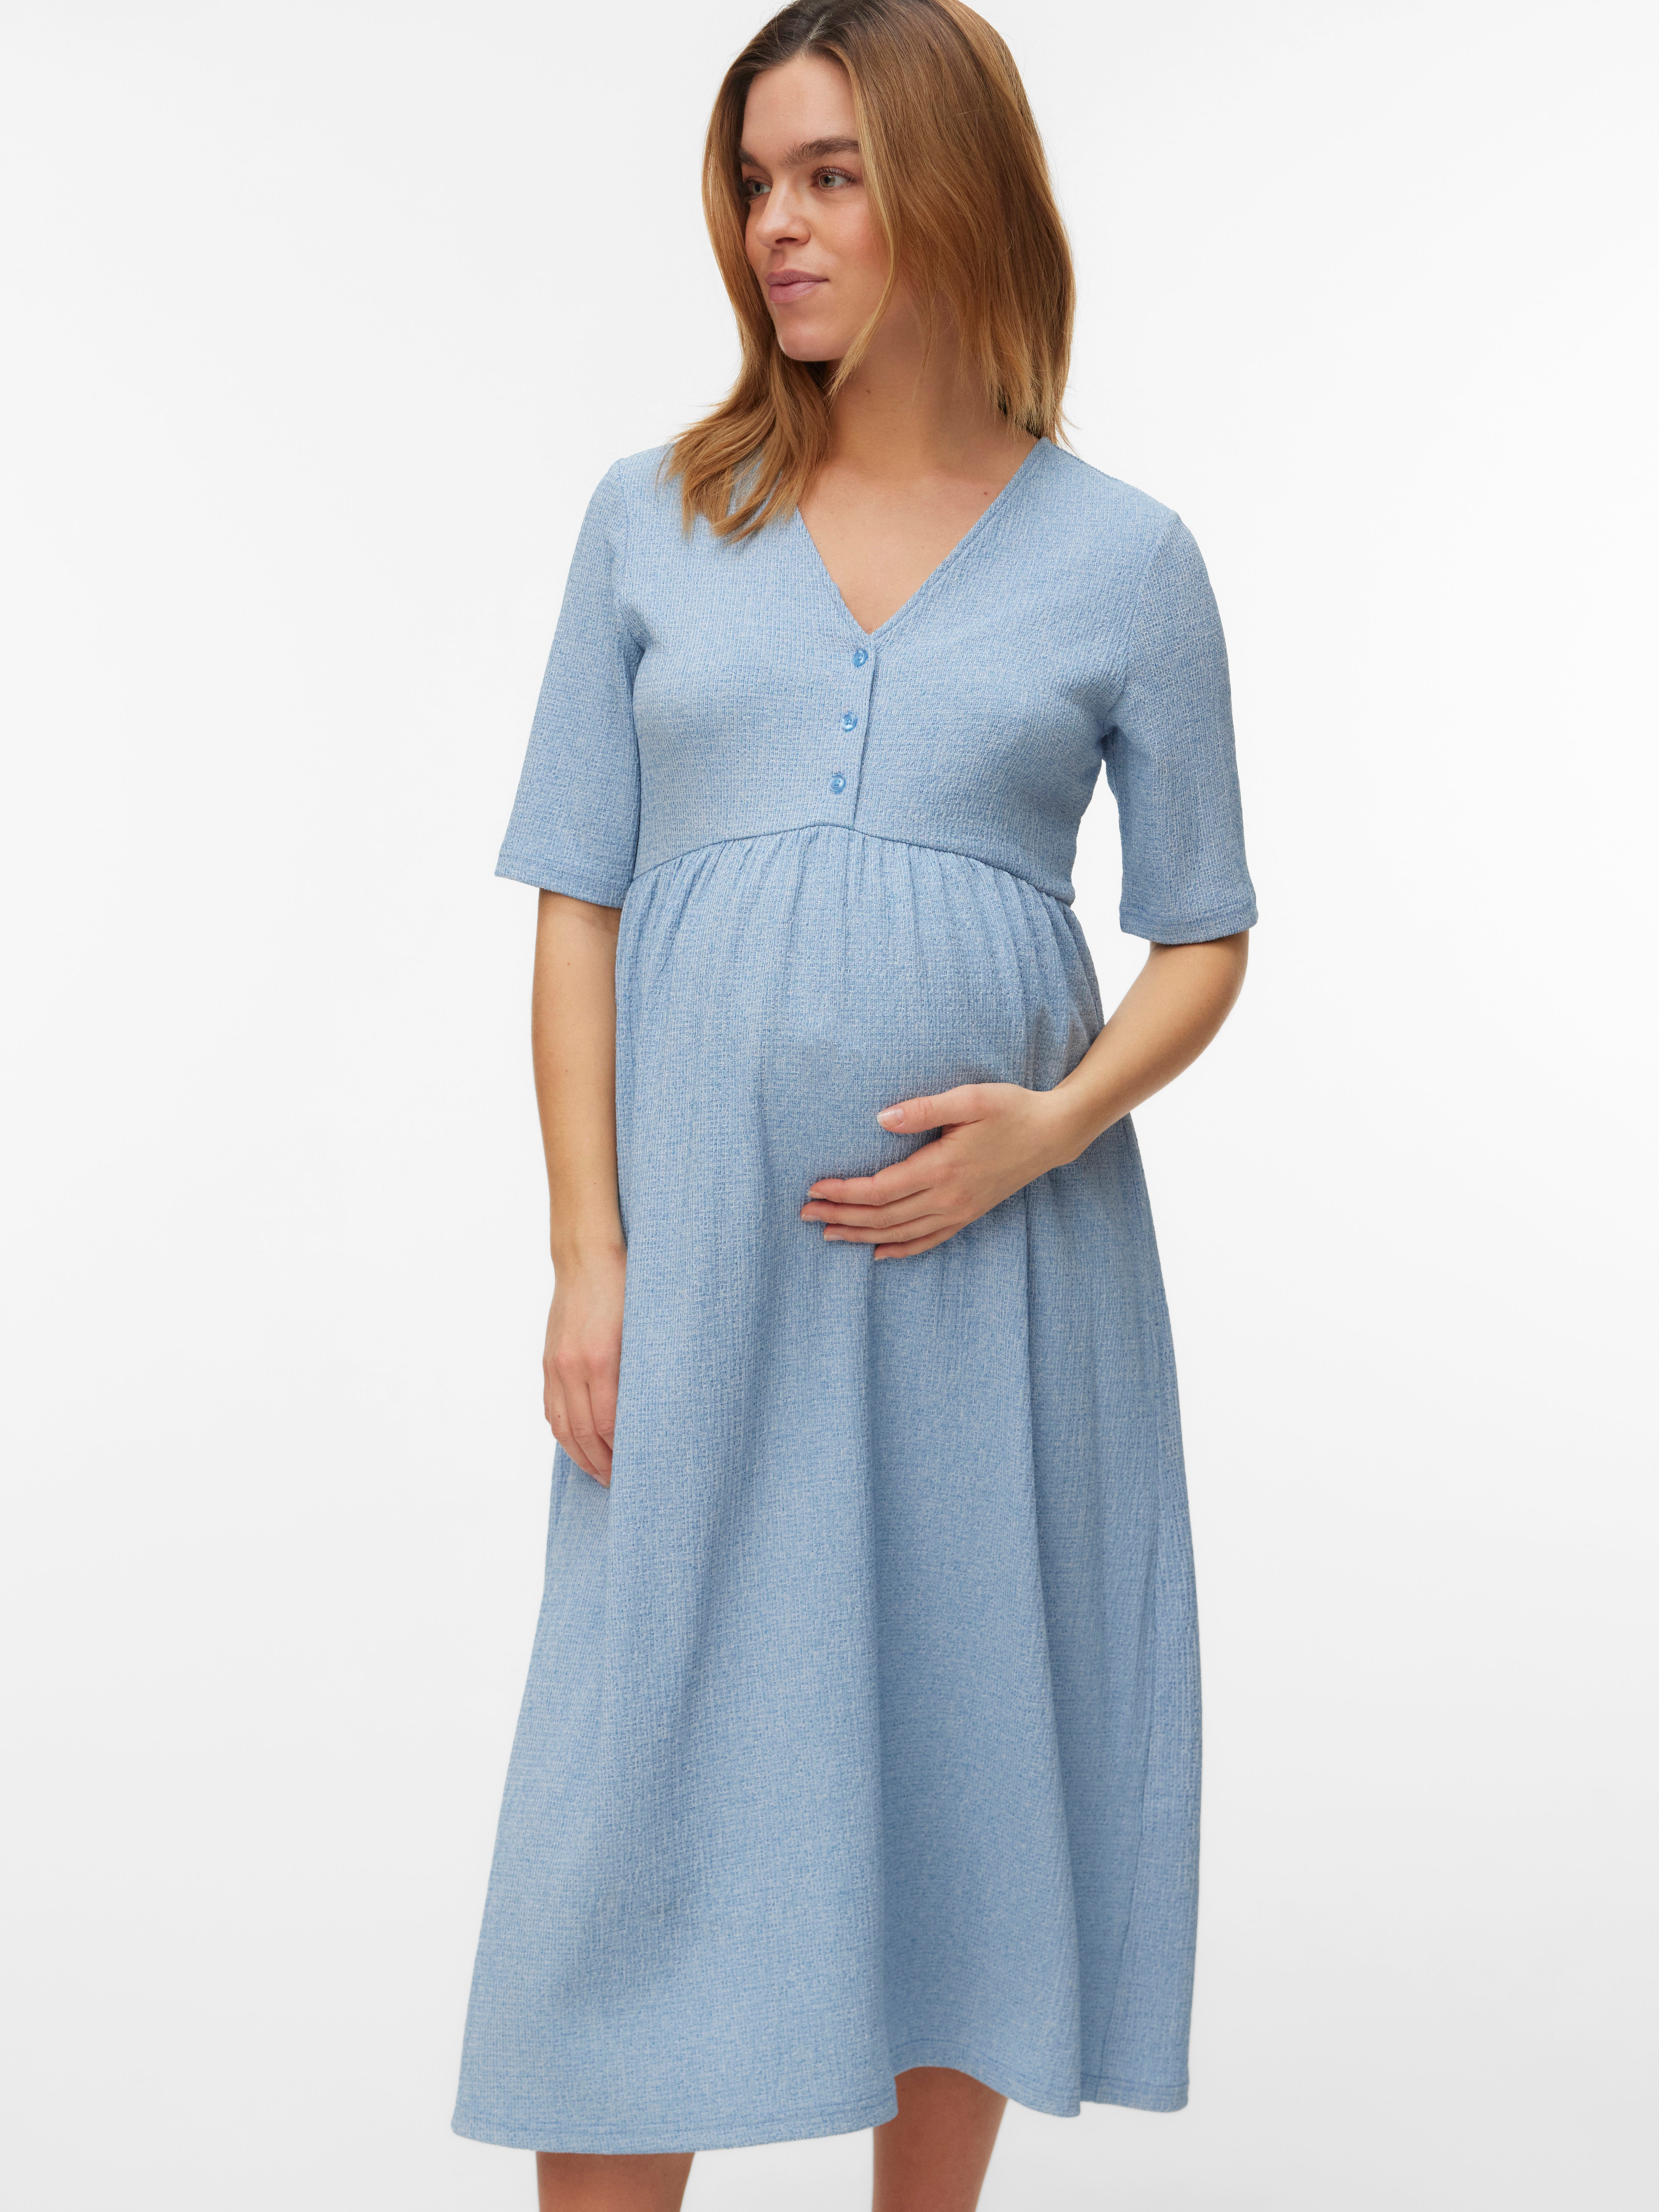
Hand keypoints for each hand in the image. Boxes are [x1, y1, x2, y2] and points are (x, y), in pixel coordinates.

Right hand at [542, 1245, 626, 1484]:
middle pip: (583, 1432)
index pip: (608, 1423)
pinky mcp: (548, 1360)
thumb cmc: (626, 1287)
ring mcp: (556, 1364)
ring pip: (562, 1425)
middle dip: (601, 1463)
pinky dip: (562, 1432)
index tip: (636, 1468)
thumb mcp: (643, 1328)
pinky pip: (551, 1407)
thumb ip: (641, 1369)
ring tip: (599, 1472)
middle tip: (619, 1482)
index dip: (620, 1451)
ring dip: (579, 1454)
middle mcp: (573, 1366)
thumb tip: (649, 1411)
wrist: (587, 1257)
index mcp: (601, 1359)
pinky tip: (576, 1443)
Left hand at [800, 1083, 1079, 1260]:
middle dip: (841, 1217)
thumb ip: (923, 1109)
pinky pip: (929, 1240)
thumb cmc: (1010, 1108)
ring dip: (862, 1236)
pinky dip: (901, 1249)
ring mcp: (959, 1210)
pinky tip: (878, 1254)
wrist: (1054, 1133)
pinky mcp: (969, 1214)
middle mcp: (948, 1197)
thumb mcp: (969, 1099)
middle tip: (805, 1213)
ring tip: (828, 1233)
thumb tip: (881, 1118)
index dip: (844, 1192)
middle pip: (883, 1217)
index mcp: (943, 1168)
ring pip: (900, 1234)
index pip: (880, 1189)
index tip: (813, 1188)